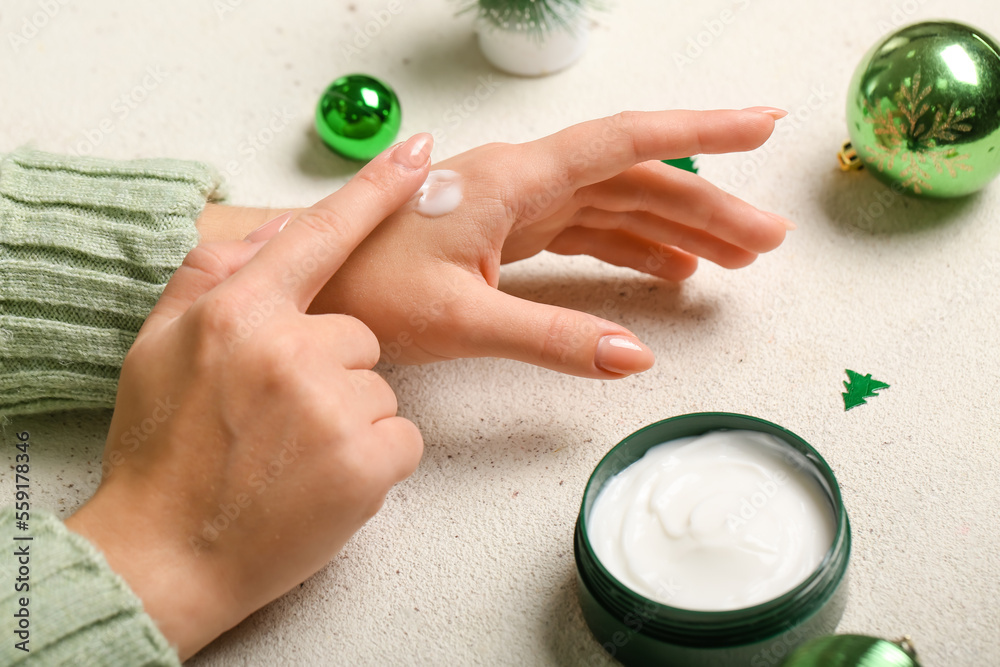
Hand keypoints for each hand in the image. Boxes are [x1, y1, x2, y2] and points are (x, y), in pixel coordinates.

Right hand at [65, 134, 433, 659]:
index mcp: (238, 312)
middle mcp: (289, 348)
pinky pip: (402, 438)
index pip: (319, 235)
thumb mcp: (159, 348)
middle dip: (331, 373)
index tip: (417, 151)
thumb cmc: (162, 452)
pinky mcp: (367, 460)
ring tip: (293, 457)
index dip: (373, 189)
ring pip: (380, 390)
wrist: (167, 554)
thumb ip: (211, 274)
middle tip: (280, 421)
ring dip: (351, 421)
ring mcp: (331, 405)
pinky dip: (374, 462)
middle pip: (358, 336)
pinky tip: (321, 482)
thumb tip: (274, 225)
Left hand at [312, 108, 793, 377]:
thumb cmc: (364, 288)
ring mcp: (516, 206)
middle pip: (636, 181)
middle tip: (767, 241)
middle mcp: (522, 180)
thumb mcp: (460, 318)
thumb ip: (551, 337)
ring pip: (616, 206)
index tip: (761, 126)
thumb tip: (636, 359)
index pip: (625, 144)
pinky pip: (587, 234)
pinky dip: (632, 250)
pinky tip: (666, 272)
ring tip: (736, 260)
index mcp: (514, 180)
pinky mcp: (507, 233)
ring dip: (677, 230)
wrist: (307, 286)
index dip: (700, 134)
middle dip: (707, 206)